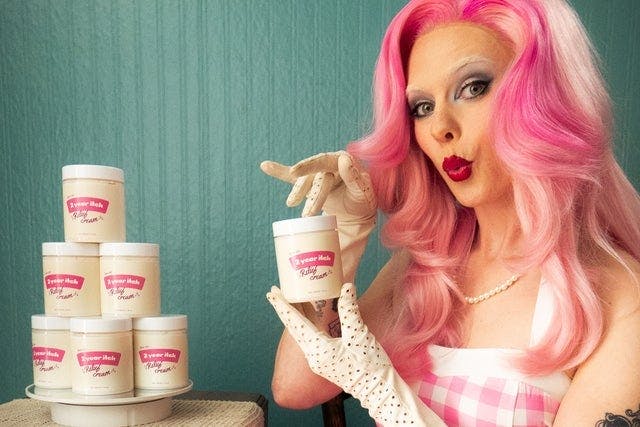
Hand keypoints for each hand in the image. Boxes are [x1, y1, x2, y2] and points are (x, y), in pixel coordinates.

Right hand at [260, 151, 375, 220]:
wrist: (357, 211)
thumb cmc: (362, 200)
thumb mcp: (363, 192)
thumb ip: (355, 177)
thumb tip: (344, 159)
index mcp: (342, 161)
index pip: (325, 162)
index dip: (309, 166)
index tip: (296, 172)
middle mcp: (328, 163)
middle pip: (315, 177)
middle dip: (310, 194)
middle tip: (308, 213)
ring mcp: (317, 173)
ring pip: (304, 181)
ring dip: (298, 192)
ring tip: (292, 204)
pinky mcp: (309, 183)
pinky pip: (292, 177)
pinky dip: (278, 171)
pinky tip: (265, 166)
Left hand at [267, 283, 444, 425]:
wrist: (379, 391)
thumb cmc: (370, 366)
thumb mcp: (359, 335)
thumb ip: (350, 310)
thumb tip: (346, 287)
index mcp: (318, 349)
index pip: (294, 322)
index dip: (282, 306)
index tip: (272, 292)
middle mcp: (313, 355)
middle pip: (294, 327)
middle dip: (285, 308)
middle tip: (276, 291)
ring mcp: (319, 360)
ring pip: (302, 332)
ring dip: (296, 315)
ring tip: (291, 299)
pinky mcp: (327, 361)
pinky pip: (311, 338)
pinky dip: (307, 323)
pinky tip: (310, 316)